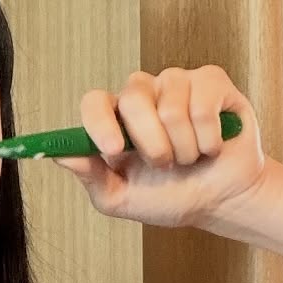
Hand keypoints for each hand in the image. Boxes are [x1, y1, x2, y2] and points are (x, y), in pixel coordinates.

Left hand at [55, 66, 267, 229]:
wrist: (221, 201)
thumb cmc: (170, 196)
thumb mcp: (122, 199)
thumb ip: (91, 177)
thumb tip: (61, 155)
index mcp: (116, 118)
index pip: (95, 102)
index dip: (100, 122)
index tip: (114, 150)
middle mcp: (144, 93)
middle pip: (134, 100)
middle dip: (153, 145)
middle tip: (165, 164)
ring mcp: (177, 83)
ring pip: (172, 108)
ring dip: (185, 148)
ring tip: (191, 157)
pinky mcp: (211, 81)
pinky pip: (203, 106)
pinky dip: (209, 139)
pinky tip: (212, 146)